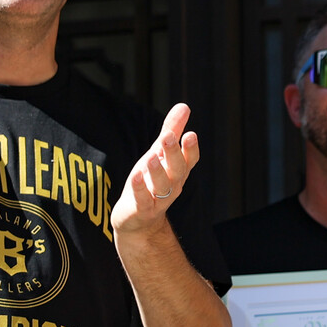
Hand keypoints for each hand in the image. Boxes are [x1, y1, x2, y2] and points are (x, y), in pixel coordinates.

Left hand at [112, 103, 198, 242]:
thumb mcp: (158, 153)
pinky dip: (139, 188)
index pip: (189, 160)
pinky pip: (142, 199)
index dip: (190, 149)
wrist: (137, 221)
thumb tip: (184, 106)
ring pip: (161, 186)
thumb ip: (171, 130)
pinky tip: (136, 175)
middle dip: (174, 154)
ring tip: (152, 157)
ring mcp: (157, 199)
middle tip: (169, 137)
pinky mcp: (141, 209)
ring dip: (157, 171)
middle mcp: (172, 185)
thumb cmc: (150, 181)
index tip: (190, 134)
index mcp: (178, 171)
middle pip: (177, 170)